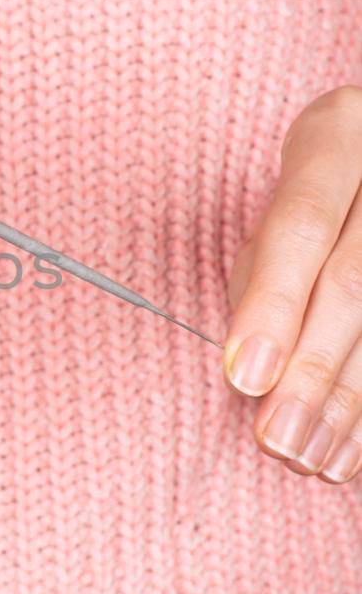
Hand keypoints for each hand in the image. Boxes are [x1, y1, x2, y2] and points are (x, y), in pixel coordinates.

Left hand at [223, 86, 361, 483]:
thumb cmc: (326, 194)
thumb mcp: (287, 207)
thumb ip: (263, 274)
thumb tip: (248, 369)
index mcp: (338, 133)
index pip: (302, 224)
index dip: (272, 304)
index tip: (243, 377)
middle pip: (356, 282)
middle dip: (314, 371)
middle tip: (278, 441)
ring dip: (356, 404)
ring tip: (315, 460)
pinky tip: (355, 449)